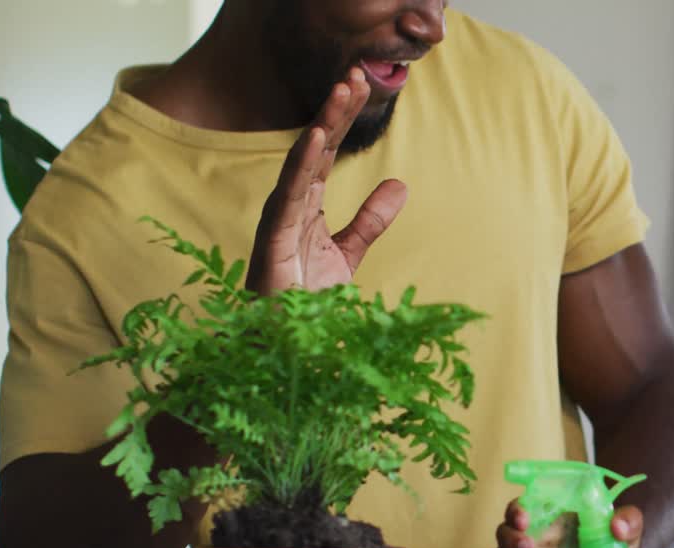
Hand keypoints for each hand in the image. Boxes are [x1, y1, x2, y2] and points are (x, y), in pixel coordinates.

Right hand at [247, 67, 406, 294]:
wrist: (286, 348)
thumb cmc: (304, 303)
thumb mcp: (347, 255)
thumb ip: (369, 220)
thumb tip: (400, 184)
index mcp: (304, 206)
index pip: (326, 152)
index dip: (343, 118)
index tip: (362, 84)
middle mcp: (288, 207)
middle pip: (313, 148)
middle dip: (334, 111)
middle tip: (356, 73)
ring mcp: (278, 222)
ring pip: (301, 163)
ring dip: (322, 125)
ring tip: (341, 91)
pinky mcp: (272, 243)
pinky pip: (287, 197)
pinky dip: (300, 165)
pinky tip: (316, 136)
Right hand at [489, 502, 642, 547]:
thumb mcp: (628, 532)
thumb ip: (629, 521)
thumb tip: (617, 527)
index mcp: (555, 514)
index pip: (527, 503)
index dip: (519, 508)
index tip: (524, 518)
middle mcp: (538, 533)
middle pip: (508, 527)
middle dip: (510, 536)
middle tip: (527, 547)